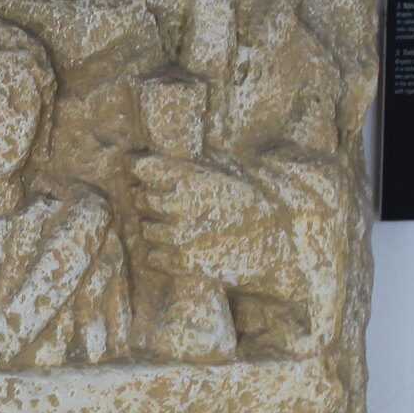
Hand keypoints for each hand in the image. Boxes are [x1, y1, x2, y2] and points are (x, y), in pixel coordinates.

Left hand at [131, 155, 281, 284]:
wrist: (275, 239)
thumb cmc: (251, 202)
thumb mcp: (224, 170)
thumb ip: (193, 162)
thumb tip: (165, 152)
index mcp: (188, 176)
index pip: (140, 166)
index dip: (138, 168)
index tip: (142, 172)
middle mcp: (178, 203)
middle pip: (137, 197)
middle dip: (146, 198)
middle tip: (166, 203)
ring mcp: (178, 234)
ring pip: (144, 228)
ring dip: (155, 227)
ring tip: (177, 226)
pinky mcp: (182, 260)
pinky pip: (152, 255)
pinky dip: (159, 252)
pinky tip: (177, 247)